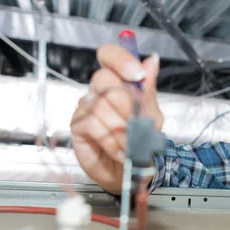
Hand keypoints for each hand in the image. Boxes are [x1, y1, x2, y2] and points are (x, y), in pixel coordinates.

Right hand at [70, 44, 162, 194]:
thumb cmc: (141, 143)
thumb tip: (152, 59)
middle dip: (126, 104)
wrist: (133, 173)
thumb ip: (148, 89)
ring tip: (130, 144)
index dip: (121, 60)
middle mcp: (99, 92)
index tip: (137, 75)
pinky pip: (92, 123)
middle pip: (103, 78)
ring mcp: (86, 108)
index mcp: (117, 83)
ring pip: (100, 104)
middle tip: (136, 123)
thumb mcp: (152, 116)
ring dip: (121, 128)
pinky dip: (111, 139)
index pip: (109, 55)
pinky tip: (120, 151)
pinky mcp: (77, 126)